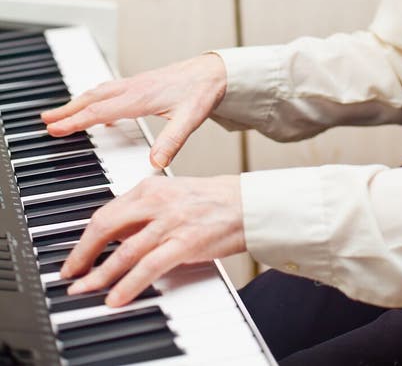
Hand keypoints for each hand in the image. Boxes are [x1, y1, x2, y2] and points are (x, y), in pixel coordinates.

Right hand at [41, 53, 226, 167]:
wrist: (216, 71)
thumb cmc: (203, 92)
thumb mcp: (190, 118)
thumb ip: (172, 141)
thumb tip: (155, 163)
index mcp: (140, 97)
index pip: (99, 110)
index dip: (75, 120)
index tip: (55, 129)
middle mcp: (134, 88)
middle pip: (92, 98)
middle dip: (67, 110)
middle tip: (45, 120)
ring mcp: (136, 84)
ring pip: (99, 92)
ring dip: (77, 103)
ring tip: (59, 113)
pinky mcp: (142, 84)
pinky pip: (110, 91)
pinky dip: (95, 100)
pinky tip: (97, 111)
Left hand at [61, 174, 244, 306]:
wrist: (248, 203)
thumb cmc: (213, 200)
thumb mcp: (172, 195)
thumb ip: (144, 212)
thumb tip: (116, 236)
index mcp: (150, 186)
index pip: (106, 212)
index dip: (85, 238)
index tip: (76, 255)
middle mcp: (156, 201)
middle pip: (106, 227)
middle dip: (83, 254)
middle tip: (71, 274)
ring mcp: (170, 222)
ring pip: (124, 250)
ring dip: (100, 274)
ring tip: (85, 290)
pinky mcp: (185, 242)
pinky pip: (149, 266)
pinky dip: (129, 284)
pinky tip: (116, 296)